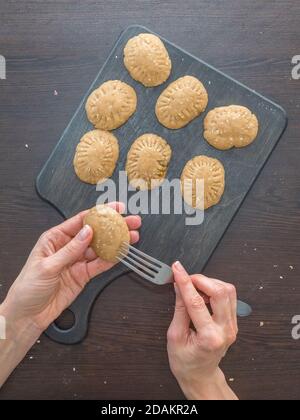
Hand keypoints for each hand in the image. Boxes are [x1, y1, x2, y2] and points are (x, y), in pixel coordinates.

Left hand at [1, 202, 140, 332]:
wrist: (28, 315)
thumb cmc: (28, 287)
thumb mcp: (47, 266)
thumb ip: (70, 249)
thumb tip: (88, 232)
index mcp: (55, 238)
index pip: (81, 221)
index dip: (99, 213)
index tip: (114, 209)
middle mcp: (68, 247)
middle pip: (95, 233)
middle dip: (113, 226)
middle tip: (130, 222)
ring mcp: (77, 261)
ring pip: (100, 248)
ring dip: (116, 242)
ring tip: (131, 237)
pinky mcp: (83, 275)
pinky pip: (100, 265)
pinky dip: (111, 259)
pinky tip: (121, 253)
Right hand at [167, 261, 237, 399]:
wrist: (200, 376)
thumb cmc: (185, 362)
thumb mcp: (174, 336)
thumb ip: (179, 309)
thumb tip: (179, 286)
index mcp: (209, 337)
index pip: (196, 301)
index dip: (185, 281)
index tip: (177, 269)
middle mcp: (225, 330)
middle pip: (220, 292)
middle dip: (201, 279)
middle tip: (186, 278)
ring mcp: (232, 326)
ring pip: (228, 291)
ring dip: (210, 283)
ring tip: (194, 287)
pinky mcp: (234, 322)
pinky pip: (229, 297)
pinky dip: (215, 289)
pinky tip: (203, 294)